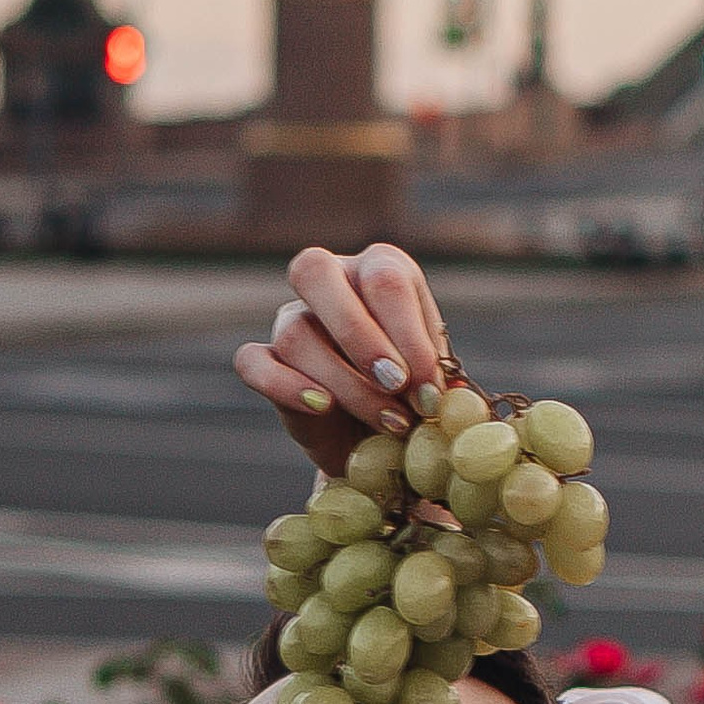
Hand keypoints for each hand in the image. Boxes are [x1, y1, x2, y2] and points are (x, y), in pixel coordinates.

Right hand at [232, 244, 451, 481]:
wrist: (384, 435)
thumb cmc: (418, 392)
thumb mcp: (438, 378)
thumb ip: (441, 378)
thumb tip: (450, 394)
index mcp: (380, 269)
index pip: (384, 279)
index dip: (408, 336)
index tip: (430, 390)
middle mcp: (331, 280)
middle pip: (315, 272)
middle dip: (360, 335)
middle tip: (396, 385)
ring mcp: (291, 318)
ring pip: (295, 333)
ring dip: (346, 384)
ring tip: (390, 423)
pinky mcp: (263, 360)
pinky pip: (253, 362)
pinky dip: (285, 386)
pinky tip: (322, 407)